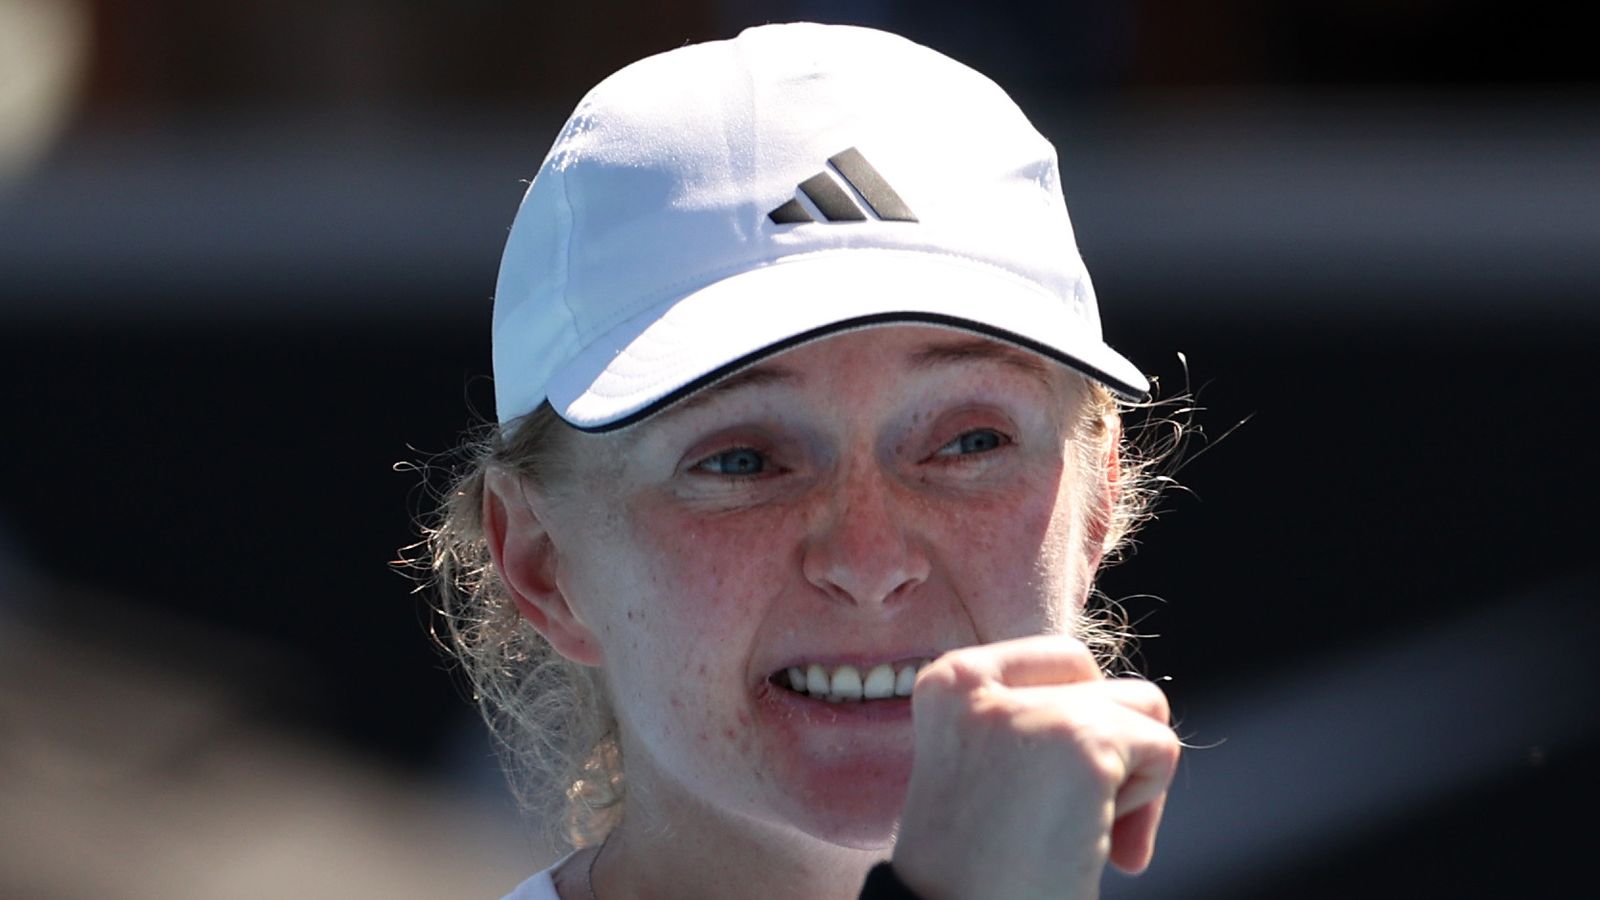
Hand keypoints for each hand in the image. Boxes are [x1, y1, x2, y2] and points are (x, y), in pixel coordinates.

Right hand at [890, 634, 1179, 899]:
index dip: (1082, 726)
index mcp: (948, 681)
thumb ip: (1031, 718)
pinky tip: (1098, 848)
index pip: (1065, 662)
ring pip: (1143, 707)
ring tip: (1080, 832)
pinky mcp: (1083, 741)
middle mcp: (982, 682)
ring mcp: (1033, 709)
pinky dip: (1146, 809)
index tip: (1054, 790)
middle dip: (1115, 752)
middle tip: (1077, 824)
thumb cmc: (977, 871)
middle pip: (1107, 681)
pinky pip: (1162, 750)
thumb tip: (1136, 702)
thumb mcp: (986, 766)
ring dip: (1131, 778)